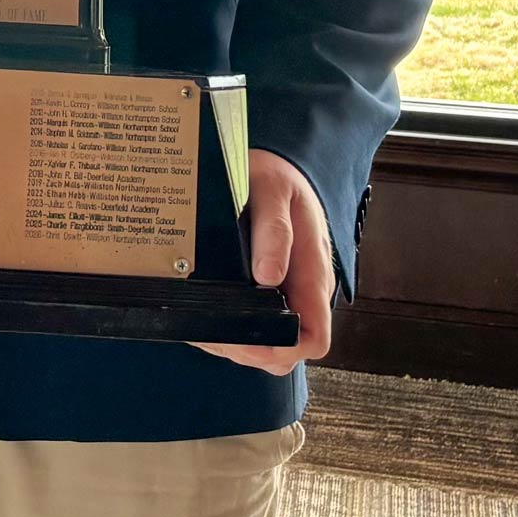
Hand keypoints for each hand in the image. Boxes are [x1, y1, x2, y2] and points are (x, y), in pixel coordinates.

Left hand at [194, 148, 335, 374]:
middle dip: (249, 350)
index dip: (283, 348)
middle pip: (287, 350)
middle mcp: (301, 290)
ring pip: (267, 341)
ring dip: (235, 342)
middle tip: (213, 331)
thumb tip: (268, 277)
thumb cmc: (276, 177)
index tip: (246, 338)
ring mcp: (284, 291)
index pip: (313, 337)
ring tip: (204, 324)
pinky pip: (254, 322)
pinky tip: (205, 312)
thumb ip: (275, 232)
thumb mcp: (273, 192)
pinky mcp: (266, 288)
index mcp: (312, 274)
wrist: (274, 166)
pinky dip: (228, 327)